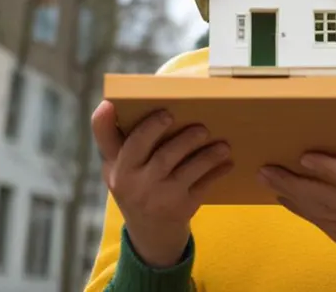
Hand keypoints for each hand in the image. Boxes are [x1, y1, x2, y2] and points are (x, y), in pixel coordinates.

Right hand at [92, 101, 233, 267]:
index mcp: (119, 168)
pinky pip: (203, 187)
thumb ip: (110, 136)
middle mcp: (136, 185)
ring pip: (186, 172)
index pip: (127, 146)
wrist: (148, 231)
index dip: (146, 129)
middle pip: (163, 158)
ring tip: (222, 144)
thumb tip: (108, 103)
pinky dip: (217, 173)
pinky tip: (227, 162)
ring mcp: (159, 198)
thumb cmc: (132, 183)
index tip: (166, 112)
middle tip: (202, 127)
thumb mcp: (115, 165)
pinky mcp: (181, 209)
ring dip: (207, 156)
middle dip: (184, 141)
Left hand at [258, 85, 335, 271]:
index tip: (302, 155)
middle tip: (267, 169)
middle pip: (326, 201)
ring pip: (323, 217)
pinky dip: (309, 215)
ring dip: (294, 200)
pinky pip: (330, 228)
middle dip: (293, 185)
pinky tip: (293, 202)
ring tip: (271, 183)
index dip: (325, 168)